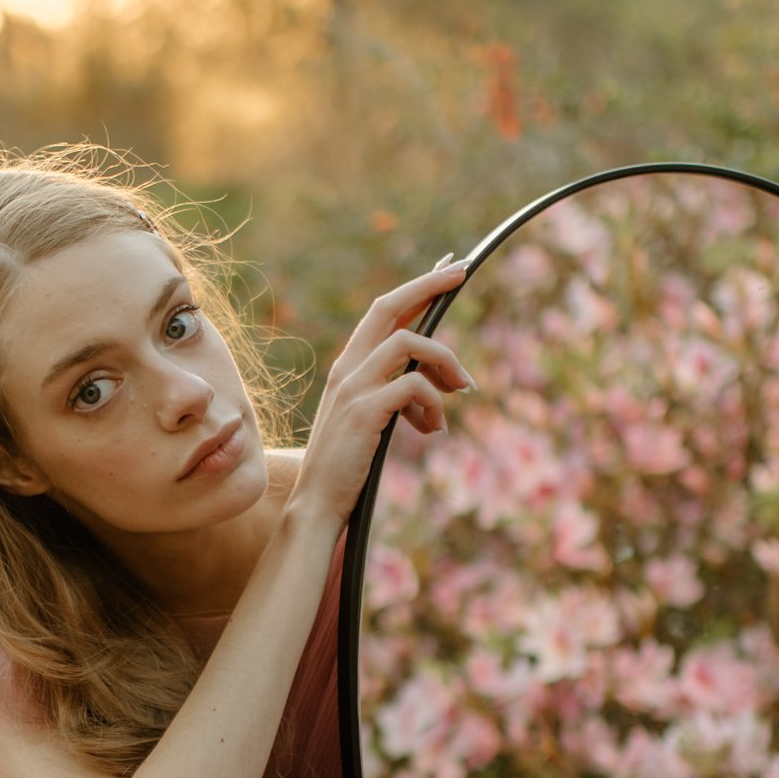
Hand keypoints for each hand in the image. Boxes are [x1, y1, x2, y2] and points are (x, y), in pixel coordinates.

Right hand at [288, 260, 474, 530]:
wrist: (315, 505)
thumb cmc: (343, 469)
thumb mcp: (367, 421)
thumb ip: (391, 395)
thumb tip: (430, 385)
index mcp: (347, 368)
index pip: (382, 312)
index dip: (415, 288)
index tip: (446, 272)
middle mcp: (347, 368)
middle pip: (388, 307)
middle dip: (428, 285)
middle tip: (461, 272)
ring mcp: (353, 387)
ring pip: (409, 343)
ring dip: (445, 360)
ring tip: (463, 389)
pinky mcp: (363, 411)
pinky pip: (413, 386)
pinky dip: (434, 403)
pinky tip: (435, 429)